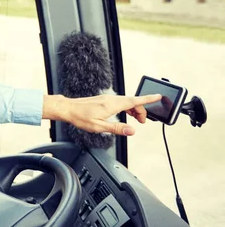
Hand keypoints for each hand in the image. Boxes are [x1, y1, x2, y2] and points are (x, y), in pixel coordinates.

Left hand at [43, 94, 161, 135]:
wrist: (68, 109)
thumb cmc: (80, 117)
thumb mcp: (99, 127)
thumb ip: (117, 128)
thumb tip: (132, 131)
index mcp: (112, 104)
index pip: (134, 101)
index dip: (148, 99)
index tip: (158, 96)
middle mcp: (111, 99)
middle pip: (132, 102)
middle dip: (141, 110)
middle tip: (143, 122)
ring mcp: (107, 98)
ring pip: (126, 101)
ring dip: (134, 109)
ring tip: (137, 119)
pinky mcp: (104, 100)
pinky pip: (120, 101)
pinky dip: (127, 107)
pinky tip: (125, 113)